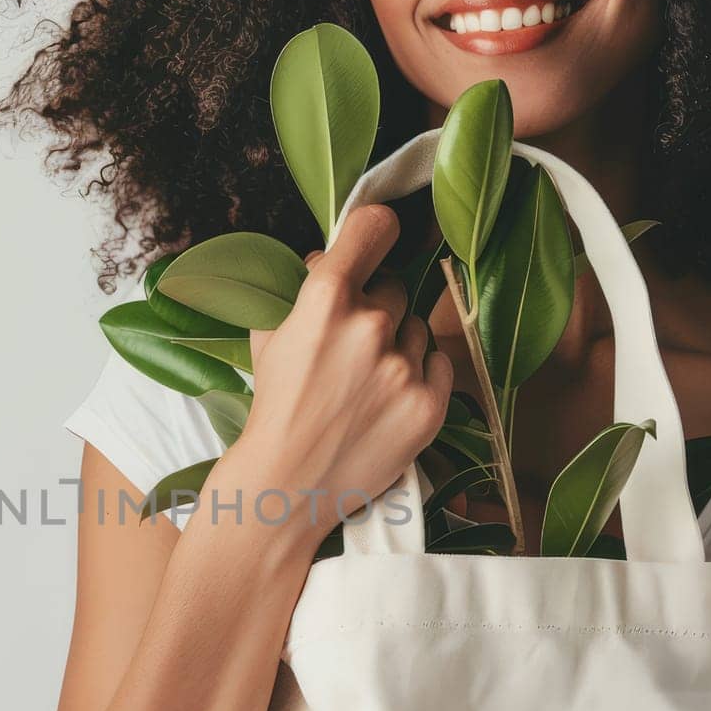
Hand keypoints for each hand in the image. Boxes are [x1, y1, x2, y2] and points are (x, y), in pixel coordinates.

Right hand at [222, 204, 453, 543]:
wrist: (287, 484)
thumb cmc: (274, 408)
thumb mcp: (269, 335)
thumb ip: (303, 288)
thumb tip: (333, 257)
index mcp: (326, 299)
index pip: (374, 226)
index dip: (375, 230)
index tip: (376, 240)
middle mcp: (370, 326)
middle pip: (395, 287)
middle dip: (377, 307)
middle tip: (352, 345)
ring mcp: (403, 368)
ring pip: (419, 328)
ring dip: (399, 344)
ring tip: (367, 381)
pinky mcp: (429, 405)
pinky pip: (441, 364)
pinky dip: (420, 375)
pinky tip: (389, 398)